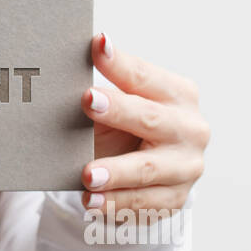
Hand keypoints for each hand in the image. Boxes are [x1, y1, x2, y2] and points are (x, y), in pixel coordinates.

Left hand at [79, 33, 209, 220]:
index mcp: (178, 94)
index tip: (96, 47)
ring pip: (147, 169)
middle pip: (151, 118)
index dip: (120, 63)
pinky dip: (114, 203)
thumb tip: (61, 68)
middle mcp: (190, 128)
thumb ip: (103, 89)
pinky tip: (92, 202)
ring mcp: (186, 166)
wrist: (147, 171)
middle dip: (119, 110)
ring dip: (115, 172)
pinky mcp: (174, 198)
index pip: (144, 76)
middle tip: (87, 103)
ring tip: (86, 174)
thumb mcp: (120, 104)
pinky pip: (141, 203)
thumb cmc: (128, 126)